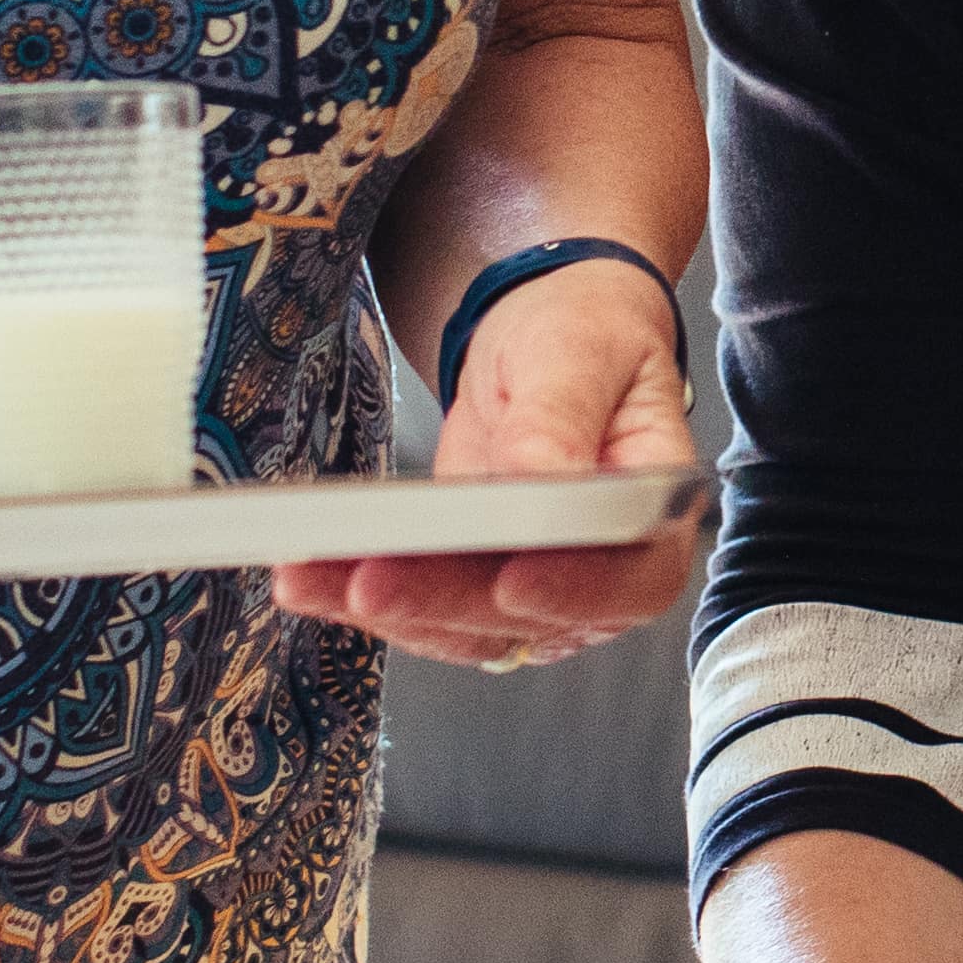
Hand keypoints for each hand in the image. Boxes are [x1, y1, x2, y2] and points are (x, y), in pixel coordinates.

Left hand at [279, 257, 703, 662]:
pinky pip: (423, 607)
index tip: (510, 582)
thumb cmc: (582, 336)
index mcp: (651, 510)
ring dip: (388, 609)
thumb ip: (559, 420)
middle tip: (370, 583)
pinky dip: (361, 596)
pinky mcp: (474, 580)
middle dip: (444, 602)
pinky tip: (311, 577)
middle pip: (532, 616)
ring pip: (466, 626)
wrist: (545, 342)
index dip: (575, 592)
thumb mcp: (577, 354)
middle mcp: (601, 566)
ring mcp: (535, 583)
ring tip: (311, 579)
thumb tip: (538, 482)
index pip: (635, 578)